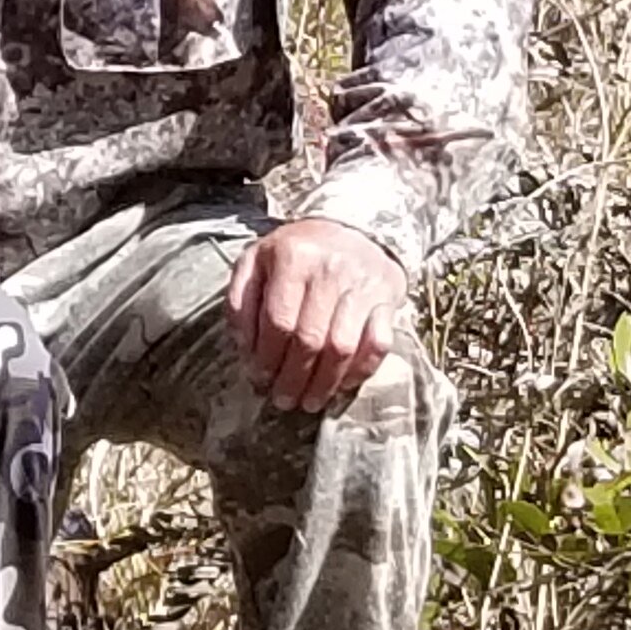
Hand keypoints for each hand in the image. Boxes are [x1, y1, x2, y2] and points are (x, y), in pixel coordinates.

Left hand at [228, 215, 408, 413]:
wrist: (353, 226)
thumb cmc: (295, 252)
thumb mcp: (256, 261)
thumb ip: (242, 301)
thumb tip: (244, 348)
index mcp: (292, 258)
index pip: (278, 321)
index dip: (267, 357)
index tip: (259, 380)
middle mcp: (331, 270)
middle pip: (310, 339)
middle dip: (293, 378)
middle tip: (282, 401)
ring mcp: (364, 285)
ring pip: (344, 346)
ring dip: (325, 382)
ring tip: (309, 403)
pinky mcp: (388, 299)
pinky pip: (379, 343)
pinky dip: (361, 370)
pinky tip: (342, 386)